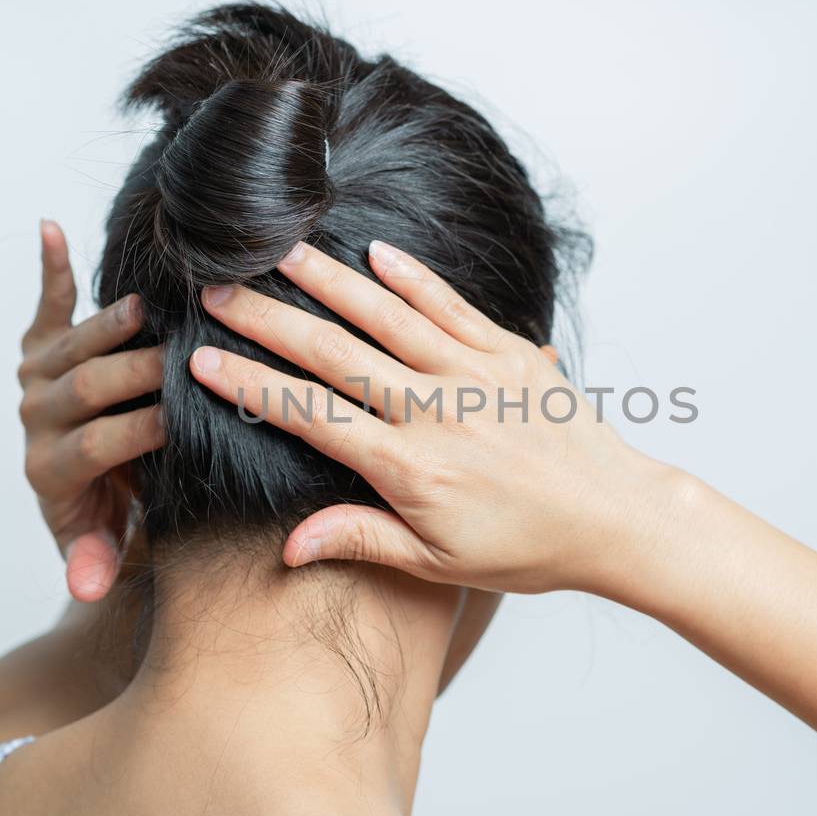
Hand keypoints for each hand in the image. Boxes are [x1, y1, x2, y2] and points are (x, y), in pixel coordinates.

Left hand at [18, 220, 166, 600]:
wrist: (79, 491)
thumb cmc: (109, 518)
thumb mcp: (104, 546)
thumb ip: (93, 560)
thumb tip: (84, 588)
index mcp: (52, 469)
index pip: (98, 445)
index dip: (138, 432)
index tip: (183, 418)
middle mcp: (38, 417)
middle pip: (86, 388)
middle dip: (134, 373)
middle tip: (181, 356)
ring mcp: (36, 377)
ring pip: (71, 345)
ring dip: (105, 323)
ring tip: (145, 305)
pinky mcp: (39, 345)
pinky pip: (45, 306)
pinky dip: (49, 268)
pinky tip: (51, 229)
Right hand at [186, 239, 679, 594]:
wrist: (615, 517)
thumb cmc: (528, 547)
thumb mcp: (438, 563)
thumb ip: (361, 541)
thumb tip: (289, 545)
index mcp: (409, 466)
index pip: (310, 415)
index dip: (250, 385)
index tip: (200, 360)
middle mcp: (436, 410)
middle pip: (335, 353)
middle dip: (269, 320)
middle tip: (218, 293)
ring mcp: (475, 374)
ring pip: (388, 316)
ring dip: (329, 282)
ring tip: (280, 252)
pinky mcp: (510, 353)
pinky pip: (452, 306)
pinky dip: (413, 278)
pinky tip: (375, 253)